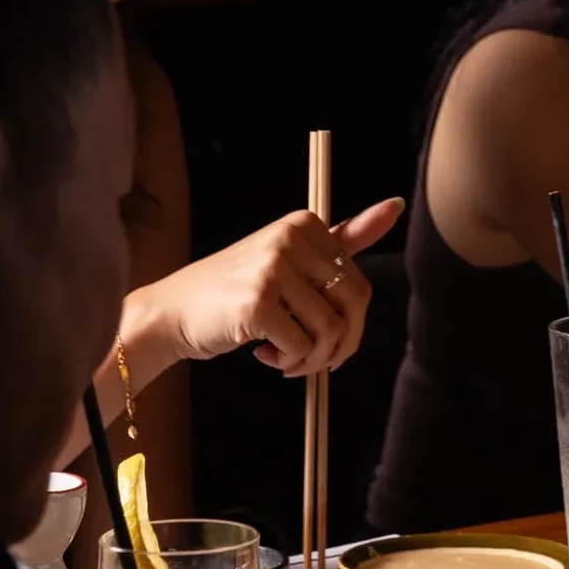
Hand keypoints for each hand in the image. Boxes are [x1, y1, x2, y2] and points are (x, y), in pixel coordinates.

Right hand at [145, 197, 403, 374]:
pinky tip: (263, 356)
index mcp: (305, 223)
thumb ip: (344, 239)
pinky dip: (288, 363)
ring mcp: (273, 269)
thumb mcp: (291, 259)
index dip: (348, 323)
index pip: (358, 284)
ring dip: (312, 360)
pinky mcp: (257, 303)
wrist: (171, 312)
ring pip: (330, 331)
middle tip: (316, 361)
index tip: (324, 336)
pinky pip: (300, 348)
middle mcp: (290, 238)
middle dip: (341, 346)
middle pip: (354, 305)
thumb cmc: (234, 291)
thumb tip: (396, 205)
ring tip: (286, 359)